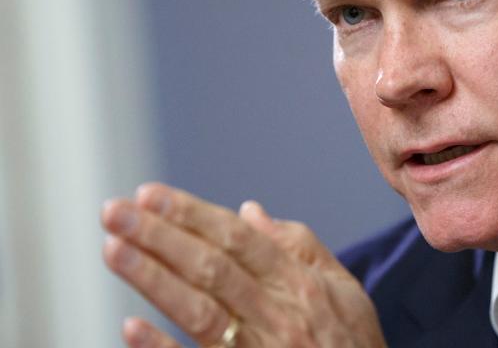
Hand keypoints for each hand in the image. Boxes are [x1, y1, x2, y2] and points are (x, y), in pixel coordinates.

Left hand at [101, 183, 386, 346]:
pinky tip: (130, 326)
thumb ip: (298, 247)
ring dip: (152, 278)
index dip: (191, 214)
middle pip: (211, 268)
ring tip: (113, 248)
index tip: (148, 194)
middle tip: (114, 211)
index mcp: (300, 284)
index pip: (237, 240)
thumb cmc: (353, 343)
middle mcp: (279, 314)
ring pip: (200, 311)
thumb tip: (248, 211)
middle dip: (159, 236)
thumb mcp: (344, 289)